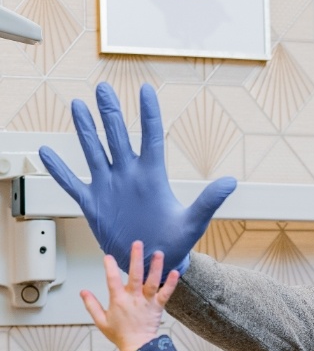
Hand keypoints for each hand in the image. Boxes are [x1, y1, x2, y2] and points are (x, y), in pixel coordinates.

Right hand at [38, 82, 236, 277]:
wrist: (152, 262)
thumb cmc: (175, 242)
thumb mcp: (193, 222)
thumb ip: (209, 201)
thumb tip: (231, 182)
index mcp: (152, 176)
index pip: (150, 137)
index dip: (148, 114)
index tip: (144, 89)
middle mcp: (128, 175)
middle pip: (117, 136)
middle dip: (110, 112)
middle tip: (103, 88)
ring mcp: (109, 187)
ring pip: (94, 151)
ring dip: (85, 130)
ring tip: (78, 105)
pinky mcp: (93, 203)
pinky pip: (72, 183)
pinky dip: (59, 170)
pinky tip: (45, 153)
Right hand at [81, 240, 179, 350]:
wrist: (138, 347)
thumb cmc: (120, 335)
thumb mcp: (101, 321)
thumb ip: (91, 305)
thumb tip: (83, 292)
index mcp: (118, 300)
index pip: (112, 280)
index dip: (110, 267)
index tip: (108, 256)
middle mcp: (133, 298)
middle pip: (135, 275)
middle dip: (136, 258)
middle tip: (137, 244)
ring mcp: (147, 302)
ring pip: (152, 282)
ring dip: (155, 267)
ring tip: (158, 253)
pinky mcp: (158, 307)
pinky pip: (165, 293)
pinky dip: (171, 283)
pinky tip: (174, 272)